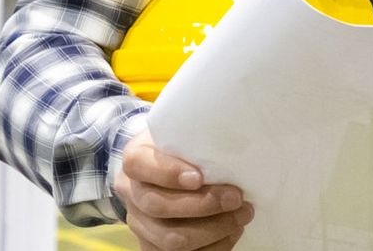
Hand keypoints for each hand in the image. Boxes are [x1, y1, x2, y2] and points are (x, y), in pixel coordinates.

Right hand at [115, 130, 254, 250]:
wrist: (163, 171)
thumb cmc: (180, 149)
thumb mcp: (182, 133)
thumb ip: (196, 138)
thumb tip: (235, 145)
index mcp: (135, 159)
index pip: (139, 164)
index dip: (168, 173)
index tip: (200, 177)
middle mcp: (131, 193)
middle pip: (157, 206)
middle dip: (203, 205)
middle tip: (236, 198)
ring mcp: (140, 223)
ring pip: (169, 239)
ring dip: (213, 230)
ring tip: (241, 216)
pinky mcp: (152, 245)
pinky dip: (212, 247)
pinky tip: (231, 232)